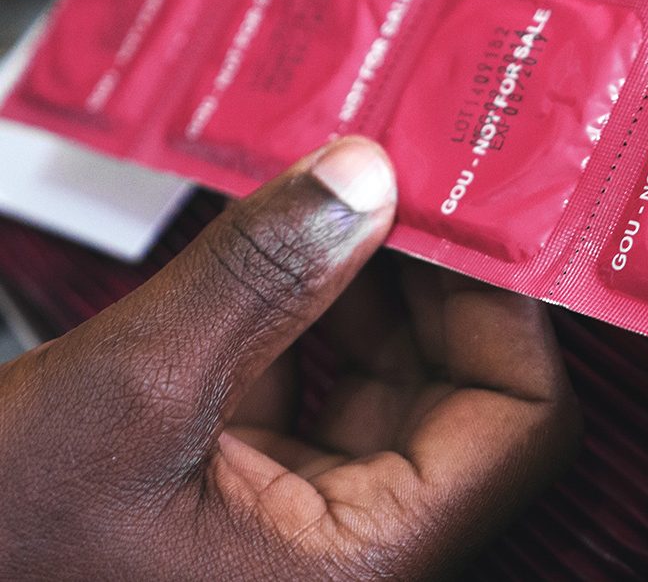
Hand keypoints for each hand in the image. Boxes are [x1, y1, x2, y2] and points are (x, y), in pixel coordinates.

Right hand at [0, 137, 577, 579]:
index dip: (509, 309)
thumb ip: (258, 273)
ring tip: (358, 197)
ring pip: (389, 379)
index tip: (477, 218)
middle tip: (416, 184)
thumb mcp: (135, 388)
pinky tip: (294, 247)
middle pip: (459, 390)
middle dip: (436, 279)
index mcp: (358, 565)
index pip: (520, 422)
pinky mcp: (259, 487)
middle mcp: (351, 551)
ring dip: (374, 284)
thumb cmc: (3, 543)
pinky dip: (313, 309)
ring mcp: (307, 519)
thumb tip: (359, 180)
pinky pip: (321, 381)